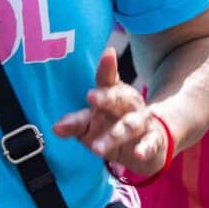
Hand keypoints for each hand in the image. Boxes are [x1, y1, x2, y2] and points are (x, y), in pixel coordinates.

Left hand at [51, 47, 169, 172]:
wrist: (147, 143)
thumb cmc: (112, 127)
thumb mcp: (91, 123)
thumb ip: (75, 123)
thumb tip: (55, 128)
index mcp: (113, 94)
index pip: (107, 79)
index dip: (107, 67)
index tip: (108, 53)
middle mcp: (129, 105)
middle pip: (118, 98)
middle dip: (106, 97)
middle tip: (90, 97)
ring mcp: (141, 122)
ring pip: (129, 125)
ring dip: (115, 135)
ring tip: (96, 148)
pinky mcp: (152, 140)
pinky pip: (149, 143)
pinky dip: (144, 149)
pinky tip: (138, 154)